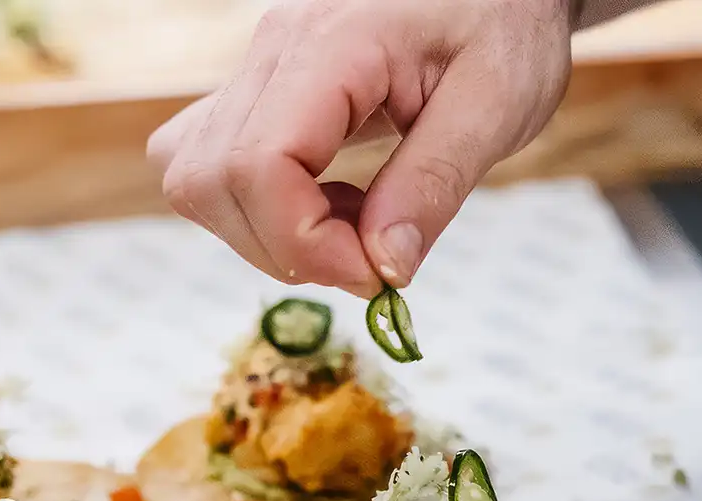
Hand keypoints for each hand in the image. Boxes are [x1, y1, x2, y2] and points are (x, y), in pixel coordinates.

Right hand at [147, 0, 572, 295]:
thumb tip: (383, 265)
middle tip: (371, 259)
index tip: (374, 274)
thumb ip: (434, 185)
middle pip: (212, 179)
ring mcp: (258, 67)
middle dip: (286, 248)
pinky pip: (209, 161)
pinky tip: (326, 204)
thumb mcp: (497, 106)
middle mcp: (275, 49)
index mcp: (332, 45)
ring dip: (268, 234)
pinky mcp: (261, 91)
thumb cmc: (504, 25)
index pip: (260, 163)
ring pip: (197, 178)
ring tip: (354, 225)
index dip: (304, 242)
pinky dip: (256, 209)